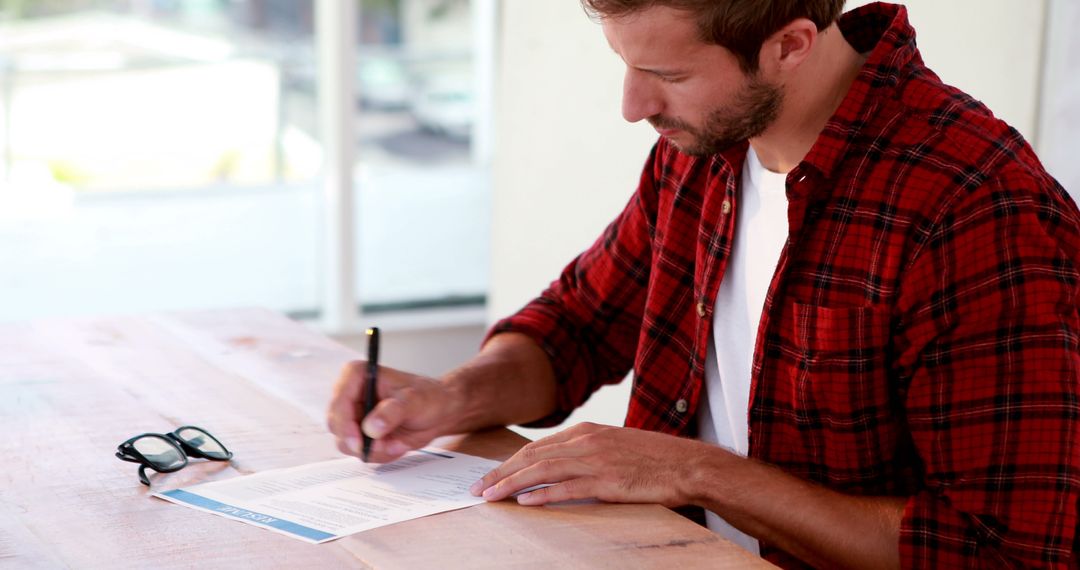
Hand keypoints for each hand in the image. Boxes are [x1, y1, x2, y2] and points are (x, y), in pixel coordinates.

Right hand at [326, 361, 462, 462]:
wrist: (439, 411)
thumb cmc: (428, 397)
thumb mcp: (414, 401)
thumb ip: (392, 413)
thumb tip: (371, 428)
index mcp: (357, 376)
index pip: (339, 401)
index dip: (345, 424)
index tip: (359, 442)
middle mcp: (351, 395)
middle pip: (337, 426)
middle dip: (362, 441)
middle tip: (387, 446)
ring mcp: (354, 415)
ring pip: (347, 443)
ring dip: (374, 449)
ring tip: (398, 443)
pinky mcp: (361, 433)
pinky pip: (359, 451)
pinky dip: (379, 453)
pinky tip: (397, 444)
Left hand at [470, 422, 715, 506]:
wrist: (688, 464)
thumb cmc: (653, 459)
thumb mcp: (614, 446)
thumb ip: (585, 453)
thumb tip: (557, 468)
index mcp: (587, 431)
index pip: (536, 446)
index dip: (509, 462)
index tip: (489, 475)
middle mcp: (587, 441)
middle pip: (532, 456)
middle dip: (500, 473)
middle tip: (478, 488)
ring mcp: (596, 460)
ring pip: (542, 470)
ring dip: (512, 484)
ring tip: (491, 496)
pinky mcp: (608, 481)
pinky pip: (568, 488)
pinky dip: (543, 494)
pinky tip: (524, 502)